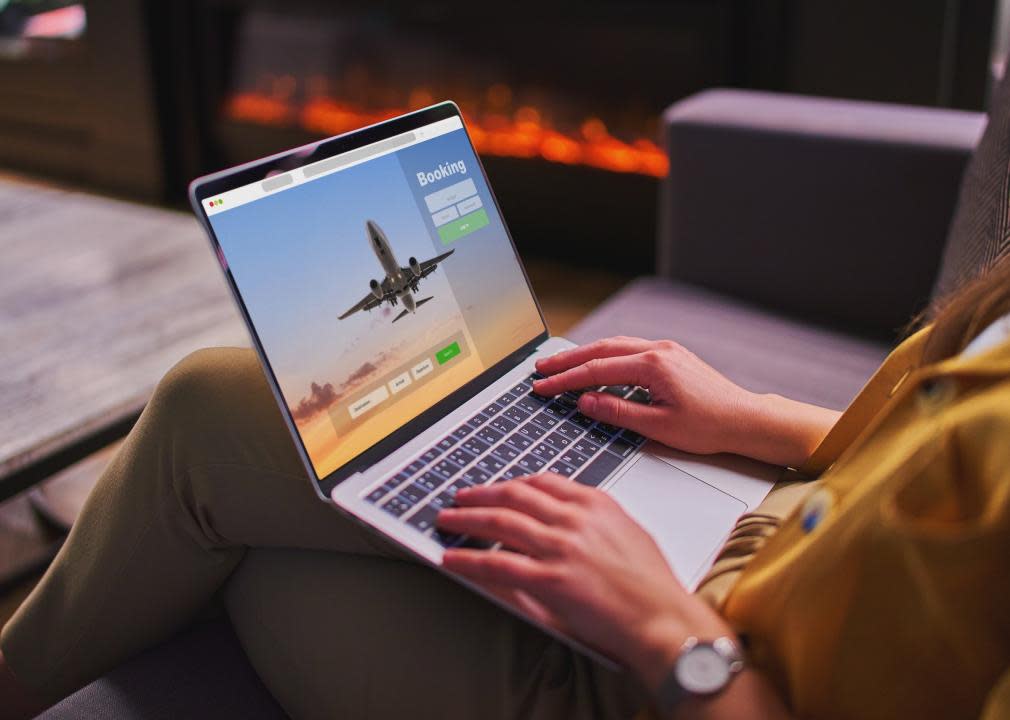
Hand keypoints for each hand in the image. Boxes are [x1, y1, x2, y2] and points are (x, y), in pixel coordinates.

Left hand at [439, 473, 731, 690]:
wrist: (663, 617)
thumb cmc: (652, 584)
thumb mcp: (626, 532)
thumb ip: (592, 520)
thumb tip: (563, 520)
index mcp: (595, 503)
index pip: (542, 481)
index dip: (511, 482)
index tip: (497, 487)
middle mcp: (574, 519)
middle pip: (514, 495)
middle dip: (481, 494)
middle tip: (460, 497)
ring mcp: (560, 547)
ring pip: (500, 523)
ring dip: (467, 519)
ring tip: (448, 520)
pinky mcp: (549, 579)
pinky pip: (497, 564)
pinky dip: (470, 559)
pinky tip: (453, 558)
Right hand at [533, 336, 838, 466]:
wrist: (745, 420)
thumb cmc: (709, 427)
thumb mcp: (659, 427)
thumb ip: (618, 412)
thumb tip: (586, 401)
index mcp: (653, 366)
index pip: (596, 371)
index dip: (565, 380)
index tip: (542, 387)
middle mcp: (658, 350)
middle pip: (600, 350)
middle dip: (567, 360)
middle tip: (540, 369)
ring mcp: (665, 349)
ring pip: (614, 346)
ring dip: (584, 354)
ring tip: (559, 365)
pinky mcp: (670, 355)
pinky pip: (629, 349)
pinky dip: (605, 355)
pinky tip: (594, 363)